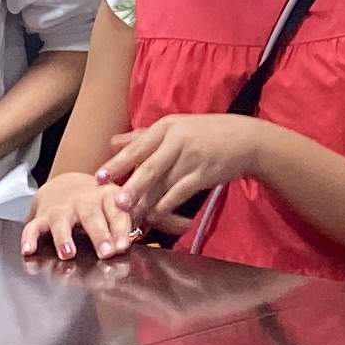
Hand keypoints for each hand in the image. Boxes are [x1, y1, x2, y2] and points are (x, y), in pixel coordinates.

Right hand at [23, 171, 141, 261]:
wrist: (67, 185)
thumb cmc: (99, 205)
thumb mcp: (116, 207)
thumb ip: (128, 225)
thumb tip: (136, 242)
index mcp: (108, 197)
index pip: (117, 211)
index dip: (121, 228)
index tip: (123, 245)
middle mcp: (84, 201)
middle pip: (92, 216)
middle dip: (99, 234)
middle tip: (106, 252)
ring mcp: (62, 209)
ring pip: (62, 221)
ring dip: (64, 237)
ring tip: (68, 253)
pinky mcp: (42, 216)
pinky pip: (33, 227)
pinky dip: (29, 238)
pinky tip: (28, 250)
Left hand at [100, 114, 265, 232]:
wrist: (245, 140)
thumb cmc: (206, 132)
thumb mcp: (175, 127)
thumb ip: (142, 136)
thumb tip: (113, 142)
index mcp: (166, 126)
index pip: (137, 147)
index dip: (117, 164)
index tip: (98, 178)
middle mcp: (177, 140)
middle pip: (148, 167)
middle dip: (131, 187)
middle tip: (115, 203)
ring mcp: (191, 158)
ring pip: (163, 185)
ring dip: (146, 203)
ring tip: (130, 217)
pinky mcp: (203, 175)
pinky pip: (179, 194)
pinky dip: (167, 206)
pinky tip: (156, 215)